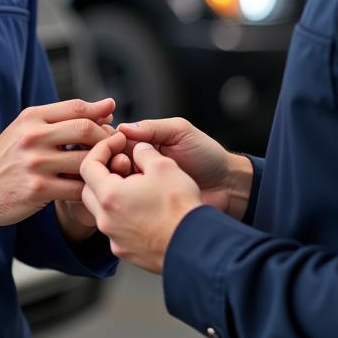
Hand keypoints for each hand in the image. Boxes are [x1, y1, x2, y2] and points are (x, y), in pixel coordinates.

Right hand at [0, 98, 114, 227]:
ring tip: (110, 169)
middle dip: (107, 138)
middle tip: (116, 147)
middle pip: (85, 130)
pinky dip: (90, 189)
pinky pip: (76, 188)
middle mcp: (33, 136)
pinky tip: (93, 189)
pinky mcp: (38, 190)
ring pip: (85, 160)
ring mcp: (35, 164)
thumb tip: (106, 107)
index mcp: (32, 117)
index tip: (112, 120)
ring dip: (103, 165)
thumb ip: (62, 117)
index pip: (76, 107)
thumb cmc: (8, 157)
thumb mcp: (26, 128)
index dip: (100, 112)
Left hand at [80, 132, 201, 272]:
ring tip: (136, 186)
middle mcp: (106, 220)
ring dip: (113, 194)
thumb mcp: (163, 165)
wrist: (195, 246)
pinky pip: (116, 228)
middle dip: (102, 172)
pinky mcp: (126, 252)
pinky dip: (123, 214)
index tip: (119, 142)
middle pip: (89, 189)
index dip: (102, 148)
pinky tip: (143, 208)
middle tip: (123, 162)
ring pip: (102, 211)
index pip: (88, 166)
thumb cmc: (179, 206)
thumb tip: (138, 148)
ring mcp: (115, 239)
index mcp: (110, 196)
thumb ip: (144, 151)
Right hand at [115, 118, 247, 217]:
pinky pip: (127, 206)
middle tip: (123, 164)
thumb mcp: (181, 132)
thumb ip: (153, 128)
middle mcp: (138, 166)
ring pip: (114, 185)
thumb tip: (123, 127)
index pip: (115, 141)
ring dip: (117, 181)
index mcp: (144, 144)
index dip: (110, 143)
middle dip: (111, 163)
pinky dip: (124, 200)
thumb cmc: (207, 155)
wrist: (227, 186)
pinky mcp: (147, 209)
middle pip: (110, 164)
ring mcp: (141, 189)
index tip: (116, 146)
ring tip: (131, 178)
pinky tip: (129, 197)